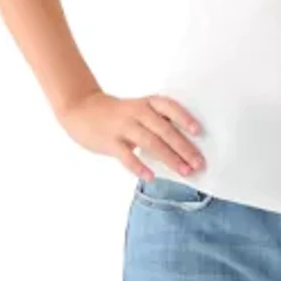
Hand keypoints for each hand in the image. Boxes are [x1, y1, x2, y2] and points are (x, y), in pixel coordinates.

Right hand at [57, 90, 204, 179]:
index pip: (169, 107)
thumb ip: (158, 122)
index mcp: (147, 104)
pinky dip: (139, 166)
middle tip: (199, 163)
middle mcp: (137, 113)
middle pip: (164, 130)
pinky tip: (151, 176)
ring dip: (169, 158)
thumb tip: (184, 145)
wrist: (81, 109)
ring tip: (184, 171)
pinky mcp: (110, 142)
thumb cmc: (118, 113)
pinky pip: (126, 156)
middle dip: (184, 148)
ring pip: (150, 142)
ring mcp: (123, 127)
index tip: (198, 131)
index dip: (184, 118)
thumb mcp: (139, 109)